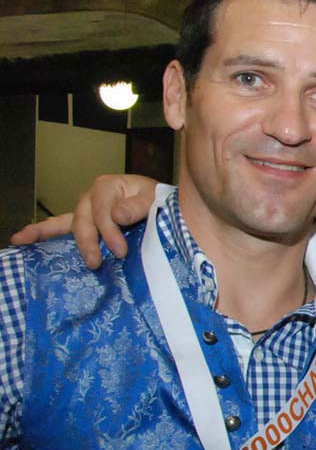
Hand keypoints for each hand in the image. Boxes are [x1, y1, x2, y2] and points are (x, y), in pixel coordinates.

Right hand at [8, 174, 156, 267]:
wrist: (159, 204)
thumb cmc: (156, 200)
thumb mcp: (154, 198)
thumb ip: (139, 206)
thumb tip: (116, 216)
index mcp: (108, 186)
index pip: (103, 211)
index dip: (110, 232)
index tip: (120, 252)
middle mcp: (91, 196)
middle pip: (83, 220)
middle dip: (87, 242)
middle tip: (96, 263)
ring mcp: (84, 210)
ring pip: (65, 222)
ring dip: (44, 232)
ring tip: (22, 240)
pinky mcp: (83, 222)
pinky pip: (60, 226)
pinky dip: (42, 232)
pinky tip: (21, 239)